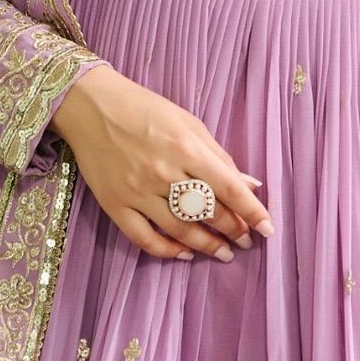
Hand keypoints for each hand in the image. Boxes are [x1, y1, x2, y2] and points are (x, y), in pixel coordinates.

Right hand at [49, 63, 272, 263]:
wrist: (92, 107)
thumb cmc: (146, 109)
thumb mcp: (189, 122)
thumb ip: (219, 155)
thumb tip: (249, 185)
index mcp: (186, 148)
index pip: (229, 188)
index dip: (252, 212)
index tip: (268, 229)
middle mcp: (163, 173)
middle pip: (207, 212)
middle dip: (232, 230)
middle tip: (245, 241)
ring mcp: (137, 192)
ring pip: (180, 230)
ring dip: (206, 245)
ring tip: (223, 253)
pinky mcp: (115, 205)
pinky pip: (144, 238)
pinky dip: (167, 251)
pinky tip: (184, 253)